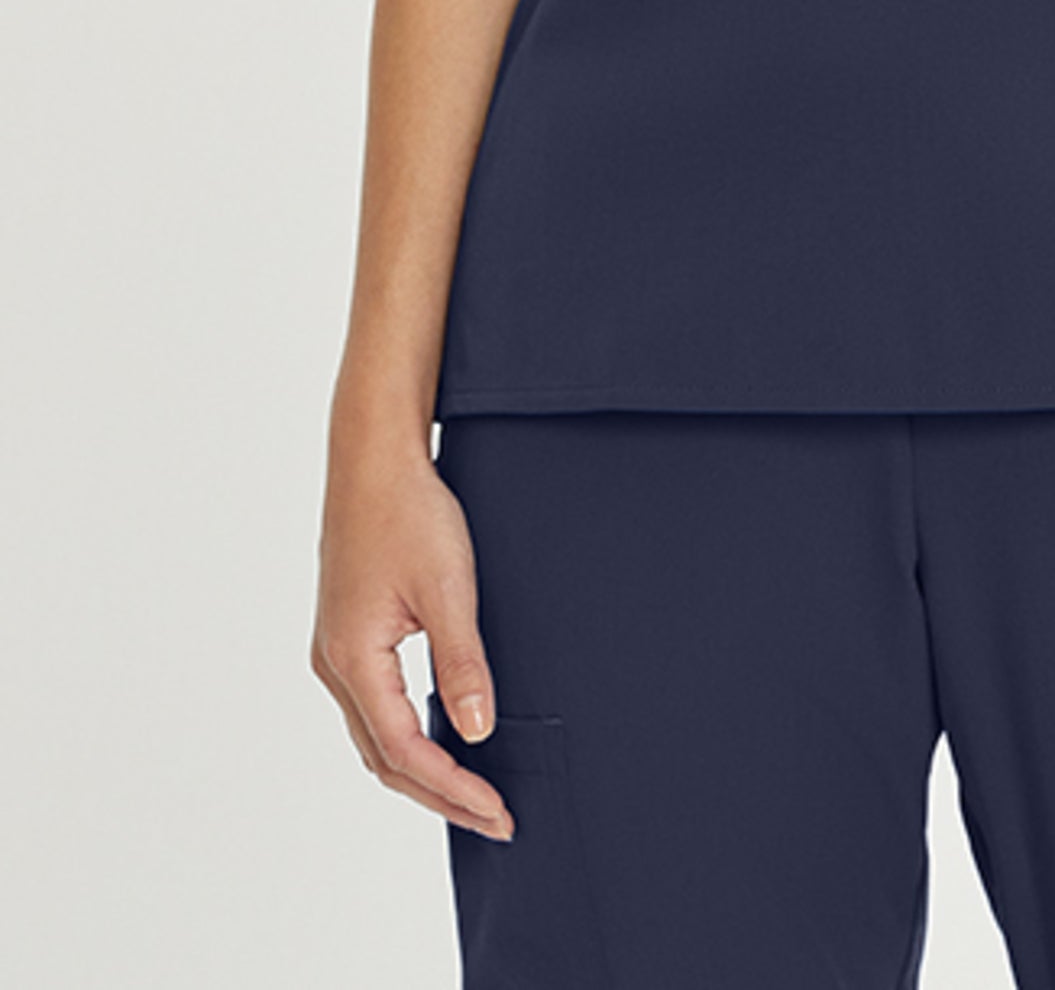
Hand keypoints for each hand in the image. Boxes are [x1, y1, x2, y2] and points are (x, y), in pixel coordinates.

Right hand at [310, 438, 514, 839]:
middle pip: (385, 758)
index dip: (453, 787)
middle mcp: (335, 665)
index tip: (497, 809)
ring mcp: (337, 651)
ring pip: (376, 737)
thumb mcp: (447, 588)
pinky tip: (440, 737)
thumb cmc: (408, 513)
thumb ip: (461, 663)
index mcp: (353, 659)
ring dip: (422, 771)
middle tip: (493, 818)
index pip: (405, 751)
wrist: (373, 460)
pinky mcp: (348, 635)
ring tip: (472, 793)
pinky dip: (407, 737)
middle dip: (440, 793)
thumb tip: (475, 732)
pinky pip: (374, 708)